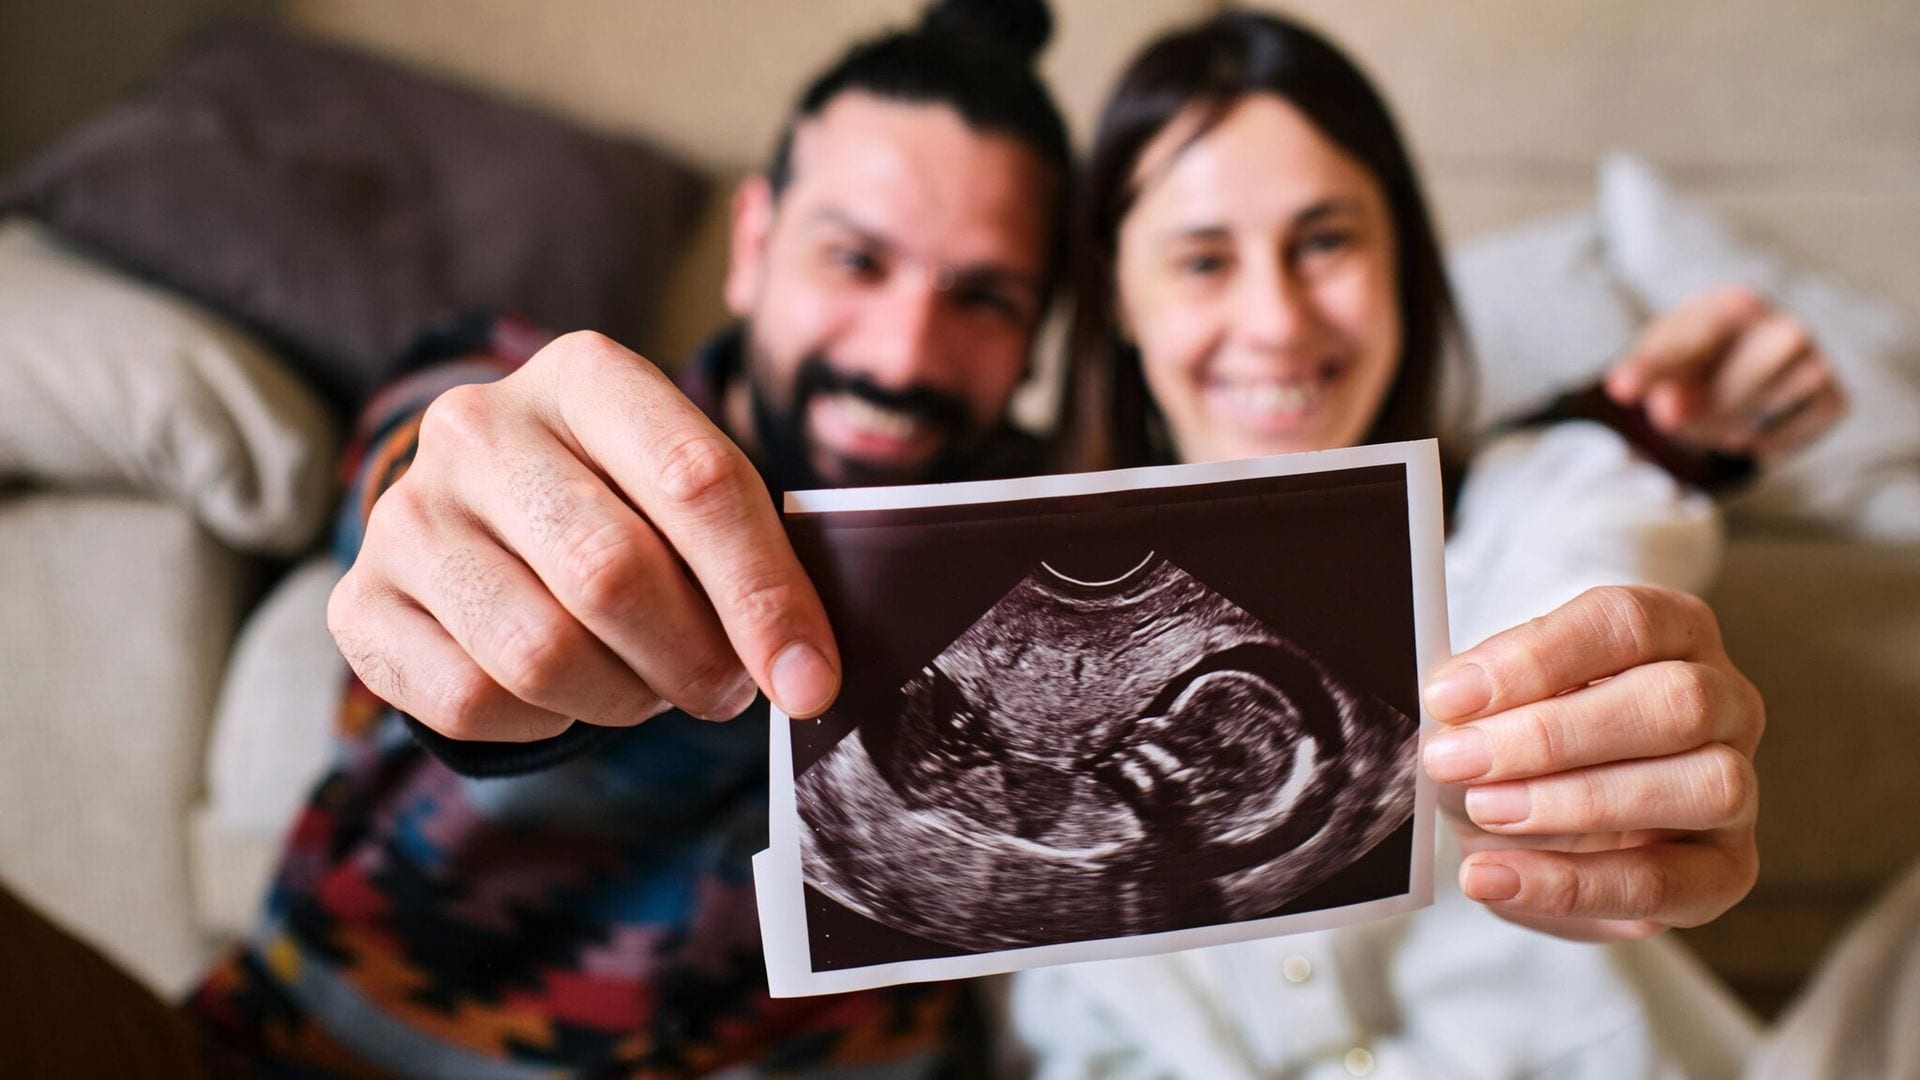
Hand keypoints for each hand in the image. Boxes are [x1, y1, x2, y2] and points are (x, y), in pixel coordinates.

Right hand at [326, 331, 841, 741]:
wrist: (487, 513)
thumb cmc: (623, 503)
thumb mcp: (690, 489)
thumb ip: (754, 553)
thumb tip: (808, 675)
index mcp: (585, 373)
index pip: (695, 482)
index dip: (764, 596)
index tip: (810, 680)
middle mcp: (478, 427)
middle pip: (610, 572)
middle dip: (694, 659)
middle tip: (726, 690)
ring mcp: (405, 514)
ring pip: (538, 652)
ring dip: (622, 698)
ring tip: (649, 687)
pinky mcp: (360, 603)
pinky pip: (471, 701)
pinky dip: (543, 723)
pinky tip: (565, 695)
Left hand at [1421, 585, 1762, 940]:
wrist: (1531, 833)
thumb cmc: (1516, 746)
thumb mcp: (1489, 708)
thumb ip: (1480, 697)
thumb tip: (1451, 700)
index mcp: (1673, 633)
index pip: (1627, 624)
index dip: (1536, 659)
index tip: (1449, 697)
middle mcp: (1724, 701)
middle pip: (1675, 701)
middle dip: (1552, 735)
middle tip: (1456, 759)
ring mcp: (1738, 787)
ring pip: (1702, 786)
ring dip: (1576, 802)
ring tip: (1485, 809)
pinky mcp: (1724, 871)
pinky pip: (1666, 883)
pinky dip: (1569, 884)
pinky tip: (1493, 877)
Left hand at [1605, 284, 1845, 465]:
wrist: (1743, 362)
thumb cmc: (1696, 354)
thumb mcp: (1661, 351)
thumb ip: (1647, 369)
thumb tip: (1625, 388)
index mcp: (1738, 305)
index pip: (1695, 341)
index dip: (1655, 369)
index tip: (1619, 389)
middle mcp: (1787, 328)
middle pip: (1732, 390)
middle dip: (1695, 412)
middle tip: (1671, 417)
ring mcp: (1817, 363)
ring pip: (1755, 421)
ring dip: (1721, 432)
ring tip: (1715, 415)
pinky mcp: (1834, 401)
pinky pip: (1781, 441)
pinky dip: (1757, 445)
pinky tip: (1750, 425)